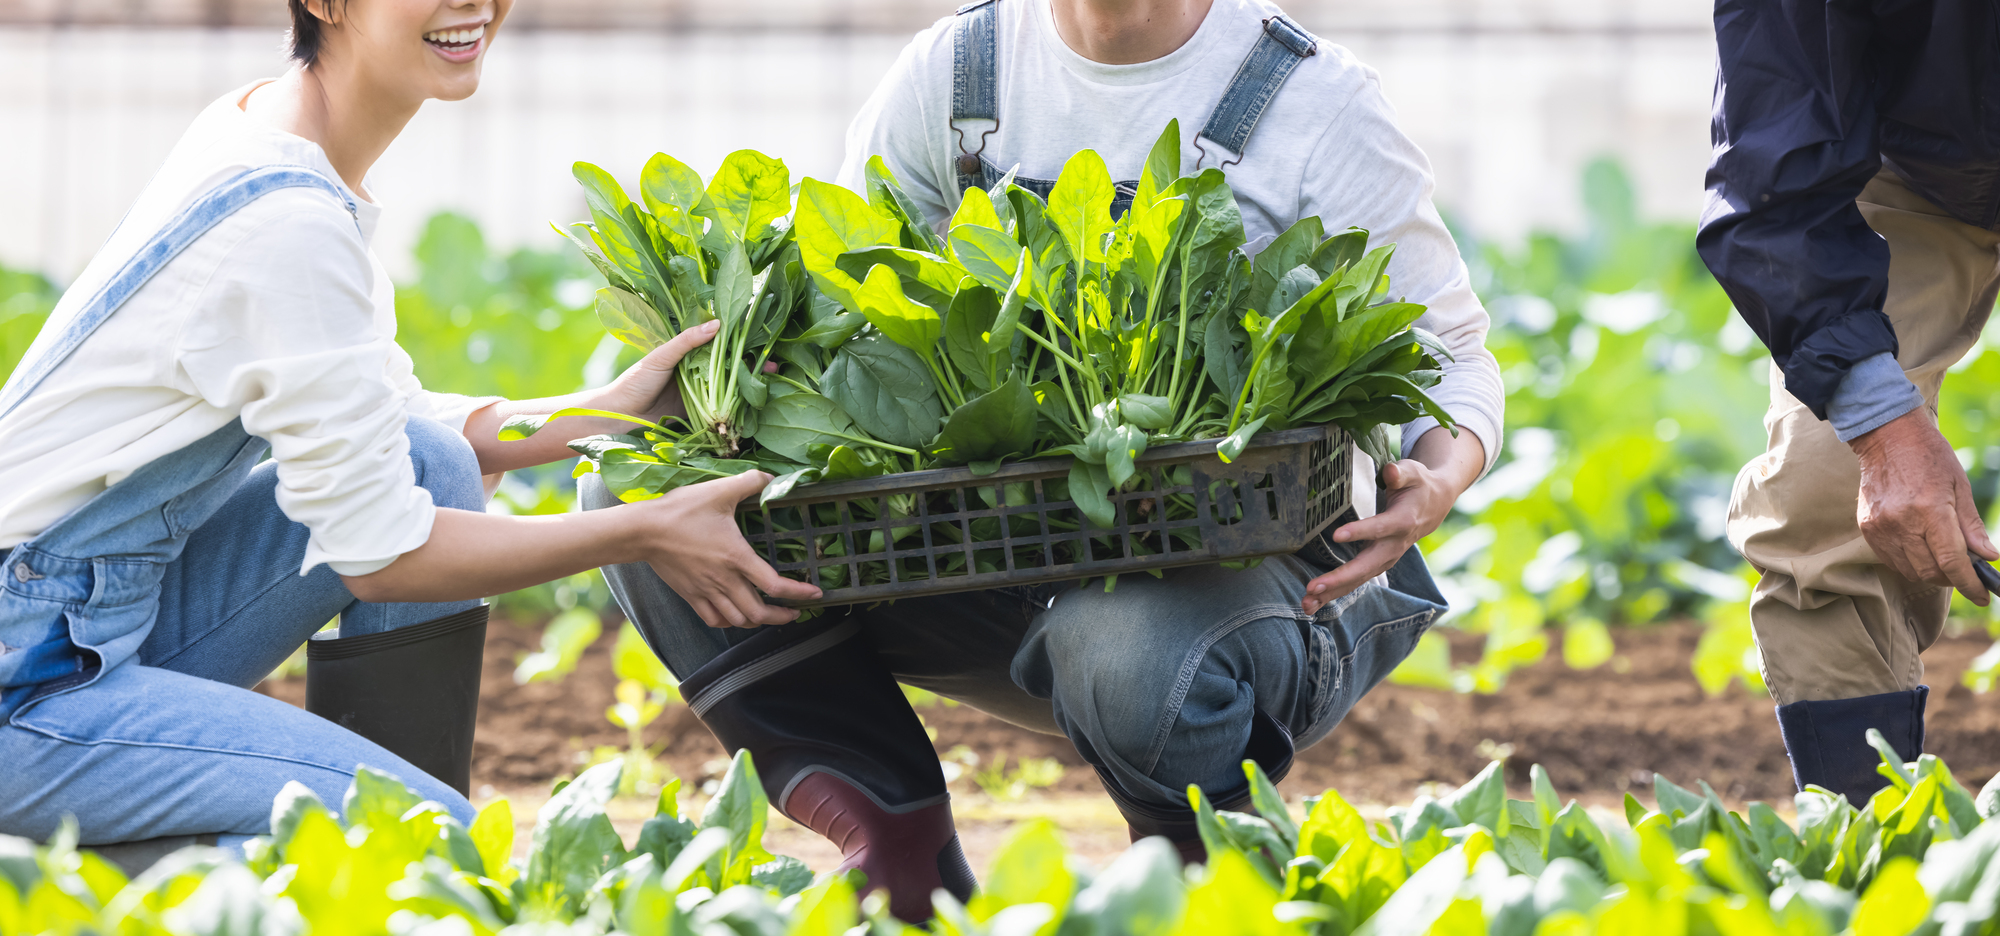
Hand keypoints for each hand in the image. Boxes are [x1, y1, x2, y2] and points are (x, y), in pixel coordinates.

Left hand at [591, 322, 780, 424]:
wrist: (619, 416)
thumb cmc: (635, 381)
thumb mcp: (660, 356)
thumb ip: (686, 341)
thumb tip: (716, 323)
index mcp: (689, 354)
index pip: (720, 344)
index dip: (740, 341)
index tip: (760, 338)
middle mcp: (698, 373)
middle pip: (731, 366)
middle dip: (754, 364)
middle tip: (775, 364)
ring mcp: (700, 395)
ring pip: (731, 387)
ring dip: (750, 385)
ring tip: (770, 381)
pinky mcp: (699, 415)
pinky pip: (722, 409)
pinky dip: (738, 407)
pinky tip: (754, 404)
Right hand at [634, 469, 822, 627]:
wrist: (642, 530)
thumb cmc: (680, 511)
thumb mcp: (719, 491)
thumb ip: (749, 482)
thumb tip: (770, 477)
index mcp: (736, 557)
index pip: (774, 585)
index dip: (798, 593)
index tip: (814, 593)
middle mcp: (724, 580)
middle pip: (758, 613)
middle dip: (782, 617)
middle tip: (795, 613)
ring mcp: (706, 591)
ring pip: (738, 621)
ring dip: (757, 622)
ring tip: (770, 616)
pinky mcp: (690, 596)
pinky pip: (714, 620)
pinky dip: (730, 623)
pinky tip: (736, 616)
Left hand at [1302, 459, 1457, 613]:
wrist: (1434, 506)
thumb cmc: (1418, 485)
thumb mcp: (1413, 472)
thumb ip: (1400, 473)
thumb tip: (1390, 473)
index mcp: (1402, 521)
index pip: (1379, 528)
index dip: (1360, 532)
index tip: (1336, 535)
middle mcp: (1393, 546)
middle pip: (1366, 566)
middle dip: (1339, 578)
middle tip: (1313, 586)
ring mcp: (1385, 559)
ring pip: (1358, 580)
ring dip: (1332, 593)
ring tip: (1307, 602)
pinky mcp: (1376, 565)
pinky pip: (1355, 582)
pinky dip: (1334, 594)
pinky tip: (1313, 602)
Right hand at [1851, 409, 1995, 603]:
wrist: (1887, 439)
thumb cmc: (1930, 458)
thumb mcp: (1960, 486)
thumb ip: (1971, 526)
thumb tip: (1988, 557)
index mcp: (1930, 509)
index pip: (1952, 561)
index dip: (1970, 583)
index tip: (1982, 596)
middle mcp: (1902, 522)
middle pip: (1930, 572)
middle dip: (1952, 578)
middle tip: (1963, 570)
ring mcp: (1881, 527)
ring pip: (1910, 571)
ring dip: (1930, 572)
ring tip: (1941, 557)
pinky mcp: (1867, 528)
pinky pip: (1891, 560)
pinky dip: (1910, 562)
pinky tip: (1919, 547)